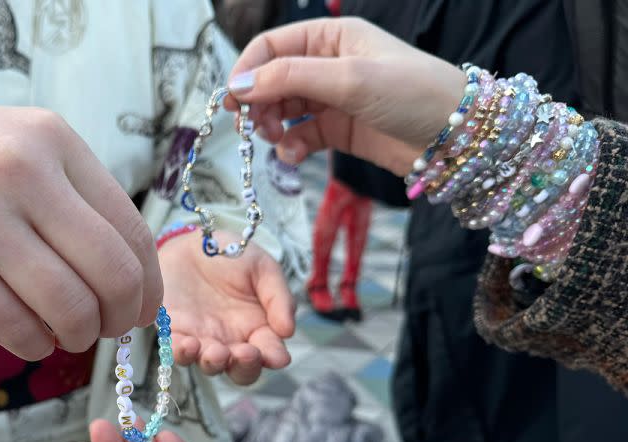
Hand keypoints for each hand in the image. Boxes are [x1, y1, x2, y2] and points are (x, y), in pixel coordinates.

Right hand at [0, 95, 162, 359]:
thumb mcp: (13, 146)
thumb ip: (71, 196)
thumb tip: (131, 277)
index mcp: (51, 139)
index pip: (131, 229)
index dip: (148, 284)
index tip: (142, 309)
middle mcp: (19, 170)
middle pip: (112, 273)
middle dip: (122, 317)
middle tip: (110, 329)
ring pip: (67, 306)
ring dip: (78, 336)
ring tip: (66, 334)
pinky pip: (13, 324)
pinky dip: (35, 344)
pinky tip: (31, 338)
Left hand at [159, 232, 293, 384]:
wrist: (193, 240)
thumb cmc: (233, 255)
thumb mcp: (263, 268)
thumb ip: (278, 297)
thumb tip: (288, 332)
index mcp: (257, 329)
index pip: (269, 352)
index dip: (274, 357)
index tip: (277, 356)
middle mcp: (231, 341)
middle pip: (241, 370)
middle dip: (244, 367)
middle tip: (246, 354)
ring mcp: (202, 340)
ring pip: (209, 365)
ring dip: (213, 363)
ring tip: (216, 352)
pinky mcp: (174, 331)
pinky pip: (176, 350)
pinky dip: (181, 353)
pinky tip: (188, 345)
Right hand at [224, 17, 466, 175]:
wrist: (458, 138)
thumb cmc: (413, 93)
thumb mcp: (349, 79)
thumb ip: (291, 79)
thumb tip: (239, 86)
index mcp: (332, 38)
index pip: (272, 46)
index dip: (248, 71)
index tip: (232, 100)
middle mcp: (329, 64)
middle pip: (272, 80)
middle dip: (258, 102)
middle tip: (249, 126)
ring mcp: (334, 99)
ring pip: (283, 109)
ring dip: (271, 125)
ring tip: (273, 139)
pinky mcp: (340, 130)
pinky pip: (300, 136)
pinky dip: (290, 146)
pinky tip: (293, 155)